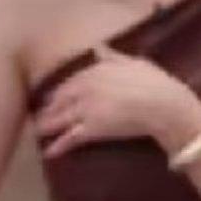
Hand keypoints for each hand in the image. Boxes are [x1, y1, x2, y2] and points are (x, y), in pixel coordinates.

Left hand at [37, 45, 200, 158]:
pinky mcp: (91, 129)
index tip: (52, 97)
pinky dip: (57, 146)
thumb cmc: (155, 83)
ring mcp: (86, 109)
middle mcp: (86, 88)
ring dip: (46, 126)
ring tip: (37, 133)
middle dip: (48, 109)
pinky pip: (70, 138)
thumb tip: (98, 48)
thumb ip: (113, 56)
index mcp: (96, 70)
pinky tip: (48, 153)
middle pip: (60, 99)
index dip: (60, 91)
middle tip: (39, 117)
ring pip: (60, 118)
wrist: (163, 105)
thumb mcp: (135, 62)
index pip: (71, 81)